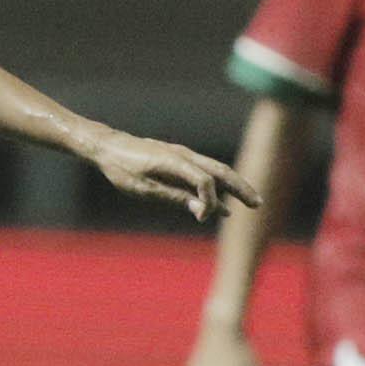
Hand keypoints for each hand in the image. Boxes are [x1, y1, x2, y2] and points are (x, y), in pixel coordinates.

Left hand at [83, 128, 258, 221]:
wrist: (107, 147)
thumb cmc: (121, 168)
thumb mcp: (143, 188)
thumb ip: (174, 197)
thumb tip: (202, 209)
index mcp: (175, 161)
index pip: (204, 180)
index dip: (210, 200)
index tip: (204, 218)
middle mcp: (184, 155)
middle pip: (221, 170)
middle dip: (240, 187)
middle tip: (258, 204)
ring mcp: (182, 156)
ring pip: (216, 170)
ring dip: (235, 185)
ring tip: (251, 202)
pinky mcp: (178, 160)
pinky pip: (204, 172)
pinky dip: (217, 186)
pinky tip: (223, 204)